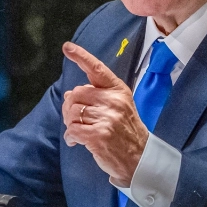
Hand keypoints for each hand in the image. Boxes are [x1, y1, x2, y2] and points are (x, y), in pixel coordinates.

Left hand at [61, 41, 148, 186]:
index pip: (97, 69)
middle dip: (70, 107)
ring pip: (72, 113)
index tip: (67, 47)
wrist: (140, 159)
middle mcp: (113, 101)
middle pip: (76, 94)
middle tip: (77, 120)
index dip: (81, 56)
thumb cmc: (125, 131)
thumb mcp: (118, 106)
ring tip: (79, 132)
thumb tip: (69, 94)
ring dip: (70, 124)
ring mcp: (107, 118)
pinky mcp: (99, 136)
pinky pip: (72, 130)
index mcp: (118, 90)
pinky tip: (76, 142)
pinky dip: (70, 137)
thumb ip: (96, 96)